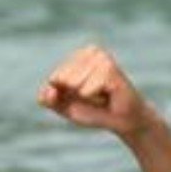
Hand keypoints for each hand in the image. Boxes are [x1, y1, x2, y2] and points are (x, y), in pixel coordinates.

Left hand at [36, 45, 154, 137]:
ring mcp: (102, 58)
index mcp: (79, 55)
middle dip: (73, 96)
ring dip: (85, 97)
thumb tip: (49, 90)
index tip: (83, 96)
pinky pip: (85, 90)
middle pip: (61, 79)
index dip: (64, 95)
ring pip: (73, 83)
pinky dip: (92, 99)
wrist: (121, 121)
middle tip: (93, 96)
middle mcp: (92, 50)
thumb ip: (49, 99)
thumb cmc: (93, 110)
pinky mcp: (110, 69)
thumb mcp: (64, 106)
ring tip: (100, 96)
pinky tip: (106, 96)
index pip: (54, 78)